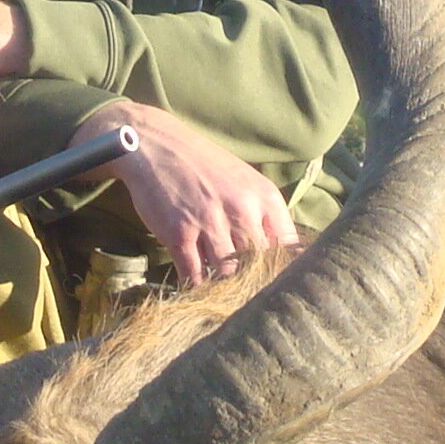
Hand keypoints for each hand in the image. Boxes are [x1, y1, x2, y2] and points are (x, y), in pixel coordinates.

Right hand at [88, 99, 299, 283]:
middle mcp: (241, 209)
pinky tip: (198, 290)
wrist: (156, 145)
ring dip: (224, 287)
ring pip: (228, 274)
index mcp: (264, 196)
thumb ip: (263, 216)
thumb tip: (283, 256)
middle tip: (247, 297)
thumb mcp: (245, 182)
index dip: (283, 271)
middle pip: (258, 265)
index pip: (287, 247)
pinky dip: (196, 286)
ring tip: (223, 295)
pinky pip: (194, 275)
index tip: (276, 286)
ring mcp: (209, 222)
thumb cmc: (204, 166)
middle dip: (253, 283)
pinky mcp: (179, 234)